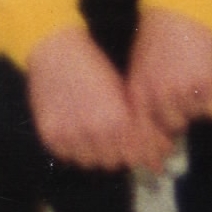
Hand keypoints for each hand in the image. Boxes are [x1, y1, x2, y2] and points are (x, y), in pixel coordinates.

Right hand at [25, 25, 170, 174]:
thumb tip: (160, 150)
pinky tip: (76, 135)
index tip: (146, 155)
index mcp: (117, 119)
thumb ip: (139, 124)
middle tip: (115, 141)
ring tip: (94, 137)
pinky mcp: (50, 135)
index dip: (143, 155)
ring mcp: (70, 134)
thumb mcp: (122, 92)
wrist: (55, 49)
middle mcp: (94, 131)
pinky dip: (72, 150)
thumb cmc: (92, 66)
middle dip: (118, 154)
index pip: (137, 154)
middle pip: (113, 162)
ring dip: (95, 154)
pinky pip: (65, 156)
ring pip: (90, 162)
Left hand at [126, 7, 211, 147]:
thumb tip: (151, 134)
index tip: (156, 162)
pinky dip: (211, 101)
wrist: (180, 12)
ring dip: (191, 109)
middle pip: (170, 128)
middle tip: (178, 108)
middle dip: (174, 124)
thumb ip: (144, 100)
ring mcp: (184, 90)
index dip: (150, 147)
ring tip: (188, 83)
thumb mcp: (139, 69)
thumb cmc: (156, 39)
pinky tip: (204, 82)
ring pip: (191, 118)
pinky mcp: (207, 84)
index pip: (142, 131)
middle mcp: (160, 95)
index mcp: (138, 91)